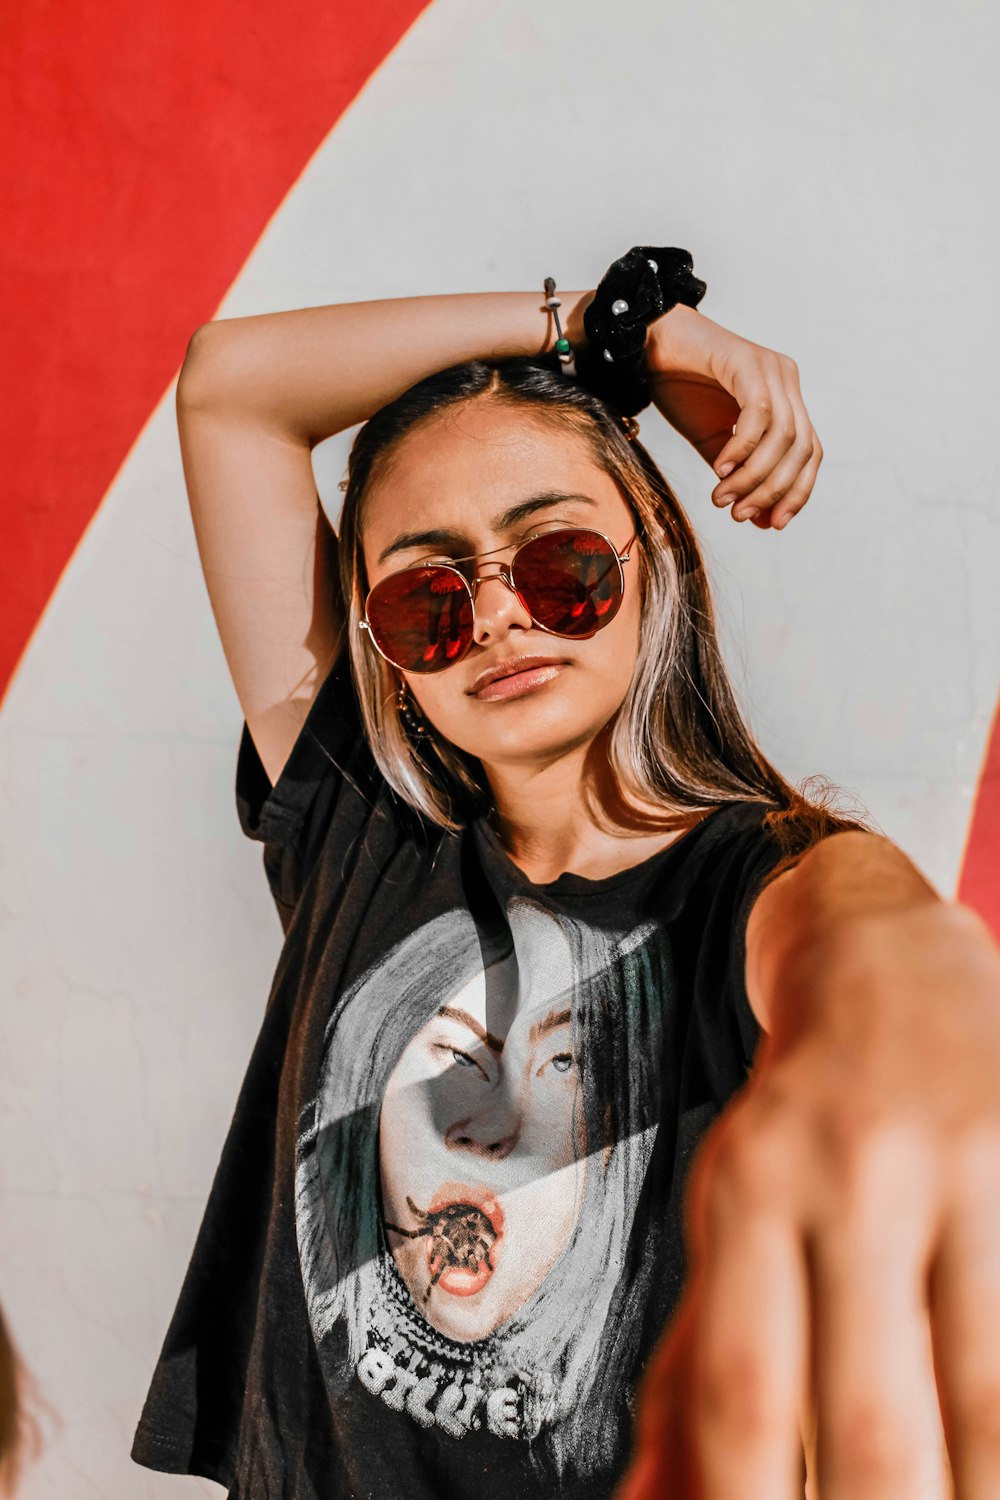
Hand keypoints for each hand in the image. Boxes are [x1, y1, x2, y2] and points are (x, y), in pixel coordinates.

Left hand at [618, 903, 999, 1499]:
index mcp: (749, 1191)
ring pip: (983, 1402)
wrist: (890, 969)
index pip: (741, 1393)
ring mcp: (960, 1171)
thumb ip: (694, 1370)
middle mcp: (850, 1177)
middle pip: (869, 1424)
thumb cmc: (797, 1126)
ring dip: (970, 1492)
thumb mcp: (728, 1222)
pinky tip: (989, 1463)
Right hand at [645, 305, 822, 530]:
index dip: (797, 492)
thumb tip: (760, 522)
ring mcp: (770, 368)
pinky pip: (756, 414)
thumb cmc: (681, 391)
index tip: (773, 524)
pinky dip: (740, 448)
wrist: (647, 348)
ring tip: (722, 496)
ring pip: (783, 435)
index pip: (810, 454)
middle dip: (773, 489)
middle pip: (801, 449)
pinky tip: (719, 468)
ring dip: (754, 475)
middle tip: (739, 514)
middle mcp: (786, 380)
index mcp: (786, 399)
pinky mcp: (746, 361)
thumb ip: (740, 479)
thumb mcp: (715, 447)